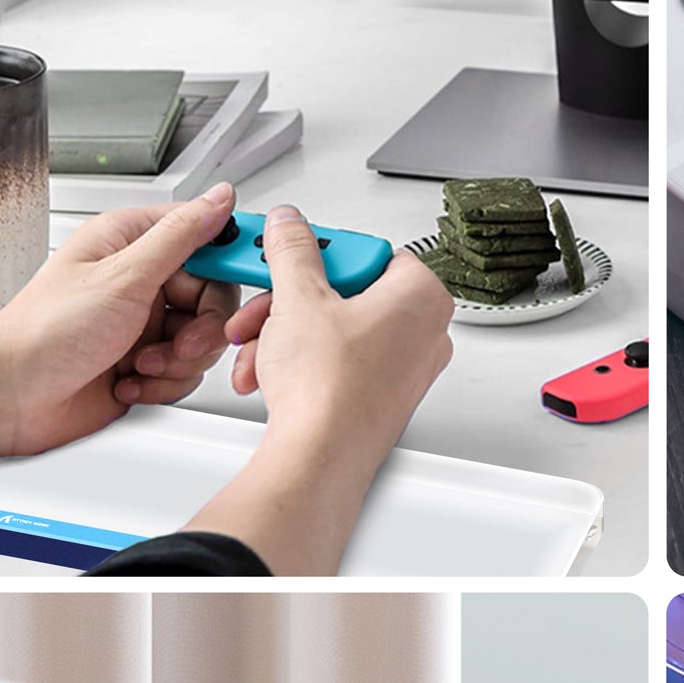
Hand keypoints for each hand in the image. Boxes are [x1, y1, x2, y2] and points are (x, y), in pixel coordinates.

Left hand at [0, 182, 241, 454]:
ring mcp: (144, 323)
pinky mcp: (146, 361)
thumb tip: (219, 200)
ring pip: (204, 341)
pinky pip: (186, 372)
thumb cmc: (46, 331)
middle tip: (178, 343)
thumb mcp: (124, 276)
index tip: (240, 286)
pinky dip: (163, 383)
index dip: (228, 265)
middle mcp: (141, 280)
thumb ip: (180, 237)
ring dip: (177, 362)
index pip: (207, 241)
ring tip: (140, 363)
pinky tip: (130, 380)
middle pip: (214, 299)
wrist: (14, 396)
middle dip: (201, 331)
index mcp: (132, 243)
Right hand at [225, 205, 454, 471]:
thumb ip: (293, 250)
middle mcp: (425, 333)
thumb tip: (291, 225)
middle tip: (264, 307)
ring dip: (286, 333)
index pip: (369, 251)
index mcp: (422, 297)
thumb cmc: (330, 389)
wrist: (321, 457)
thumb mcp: (299, 297)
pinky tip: (269, 372)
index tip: (290, 258)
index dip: (320, 255)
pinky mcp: (382, 398)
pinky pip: (338, 362)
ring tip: (258, 347)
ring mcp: (405, 369)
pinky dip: (302, 362)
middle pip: (346, 293)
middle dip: (291, 301)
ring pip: (335, 329)